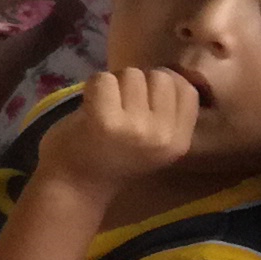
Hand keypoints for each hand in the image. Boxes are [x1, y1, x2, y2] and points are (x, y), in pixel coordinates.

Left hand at [45, 65, 203, 189]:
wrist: (73, 187)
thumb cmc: (109, 158)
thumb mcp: (152, 140)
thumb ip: (164, 111)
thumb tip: (165, 72)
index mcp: (179, 141)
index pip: (186, 89)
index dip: (161, 84)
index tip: (140, 98)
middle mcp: (164, 136)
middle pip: (160, 76)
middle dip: (136, 82)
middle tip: (118, 105)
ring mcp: (136, 129)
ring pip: (131, 74)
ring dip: (113, 84)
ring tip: (103, 108)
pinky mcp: (106, 122)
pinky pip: (103, 79)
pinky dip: (92, 86)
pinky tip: (88, 109)